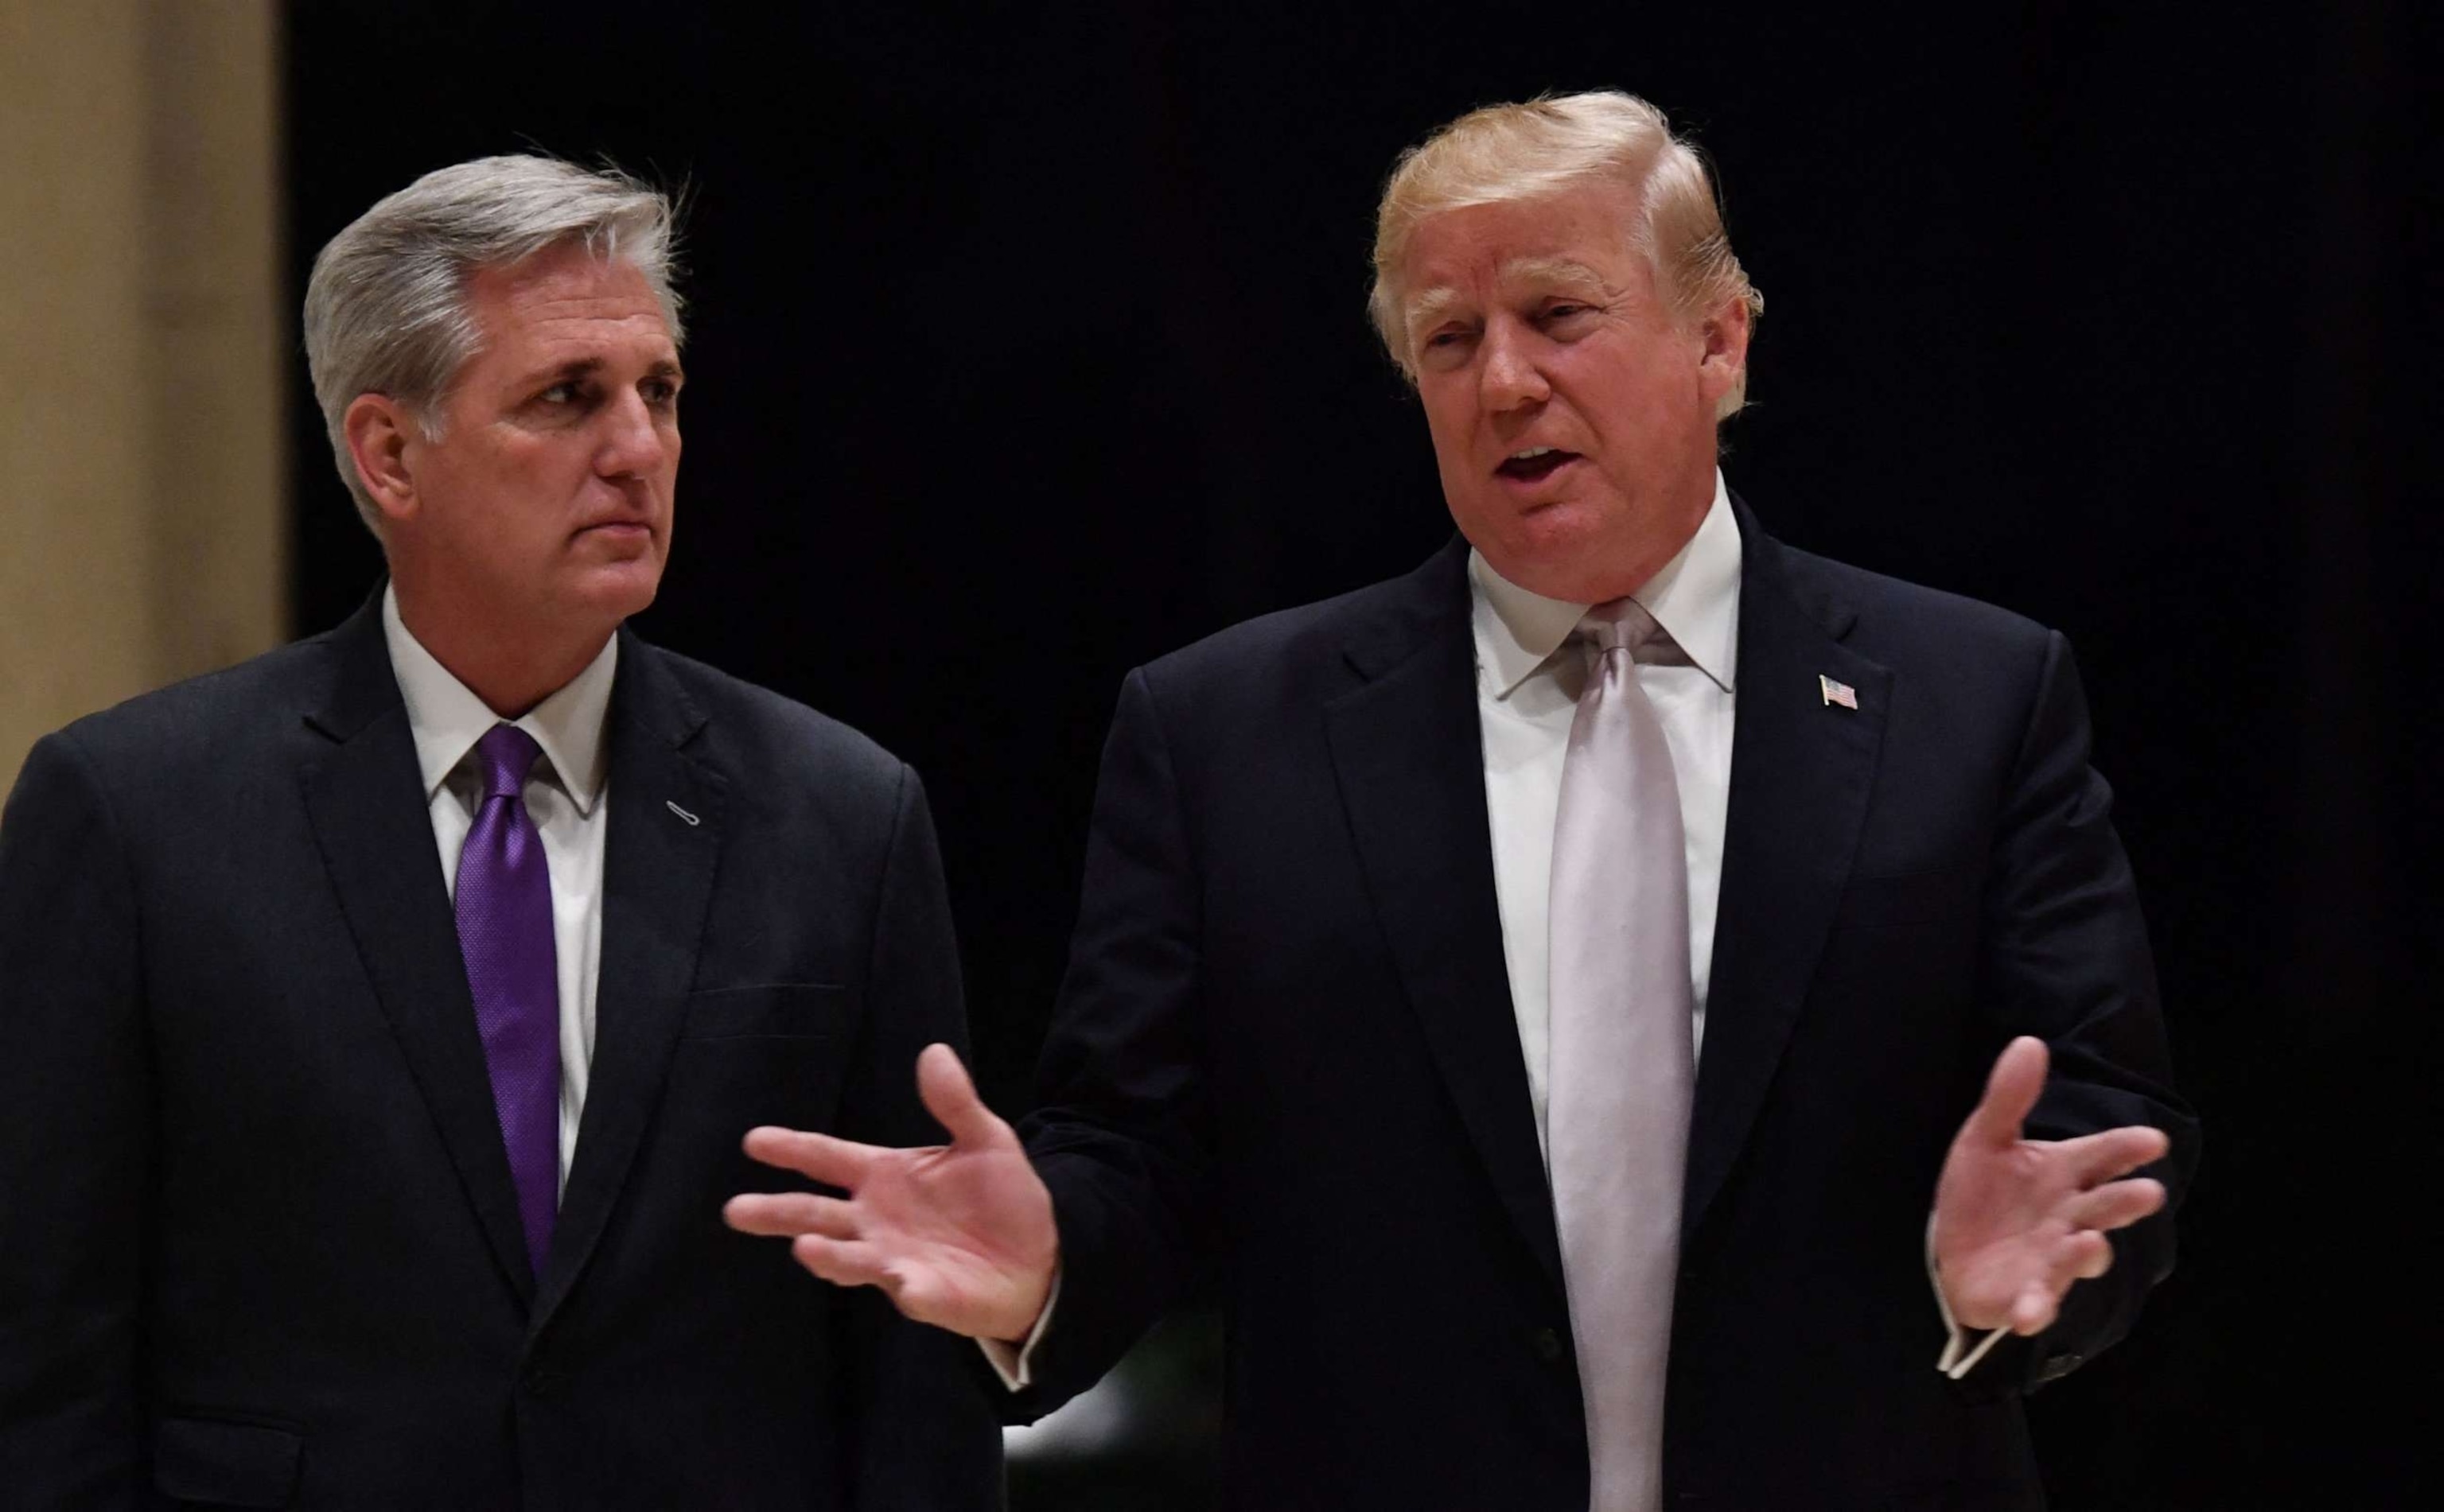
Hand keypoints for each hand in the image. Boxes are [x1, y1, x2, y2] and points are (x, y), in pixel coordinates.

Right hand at [724, 1043, 1058, 1342]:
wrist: (1041, 1256)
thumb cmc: (1001, 1197)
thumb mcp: (985, 1139)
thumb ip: (955, 1102)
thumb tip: (934, 1052)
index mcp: (884, 1175)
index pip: (828, 1158)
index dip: (793, 1149)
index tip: (753, 1141)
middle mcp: (876, 1218)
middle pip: (816, 1212)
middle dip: (777, 1211)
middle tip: (735, 1209)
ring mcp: (892, 1257)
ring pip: (846, 1256)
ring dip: (825, 1253)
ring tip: (802, 1245)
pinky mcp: (920, 1291)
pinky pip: (901, 1287)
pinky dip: (894, 1282)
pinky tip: (892, 1277)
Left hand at [1932, 1036, 2169, 1334]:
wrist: (1950, 1248)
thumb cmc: (1983, 1192)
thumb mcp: (1986, 1138)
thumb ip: (2009, 1096)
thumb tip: (2030, 1041)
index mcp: (2064, 1172)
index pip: (2104, 1155)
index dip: (2127, 1148)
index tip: (2153, 1141)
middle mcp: (2069, 1216)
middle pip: (2104, 1207)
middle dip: (2125, 1202)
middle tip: (2148, 1194)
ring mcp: (2051, 1257)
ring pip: (2078, 1256)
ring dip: (2087, 1254)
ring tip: (2090, 1244)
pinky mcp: (2025, 1295)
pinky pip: (2035, 1302)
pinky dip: (2036, 1308)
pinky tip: (2031, 1312)